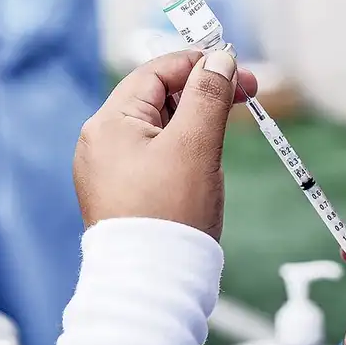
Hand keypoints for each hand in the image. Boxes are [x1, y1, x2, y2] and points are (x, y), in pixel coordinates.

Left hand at [73, 49, 257, 239]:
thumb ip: (208, 96)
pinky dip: (182, 150)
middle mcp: (100, 143)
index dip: (198, 66)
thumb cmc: (170, 215)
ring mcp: (108, 170)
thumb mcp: (195, 145)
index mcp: (107, 124)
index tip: (237, 70)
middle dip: (200, 94)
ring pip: (159, 128)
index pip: (155, 73)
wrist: (152, 284)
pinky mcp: (122, 194)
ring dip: (195, 123)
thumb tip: (219, 59)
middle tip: (245, 96)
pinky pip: (154, 156)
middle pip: (156, 98)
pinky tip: (204, 165)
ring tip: (223, 137)